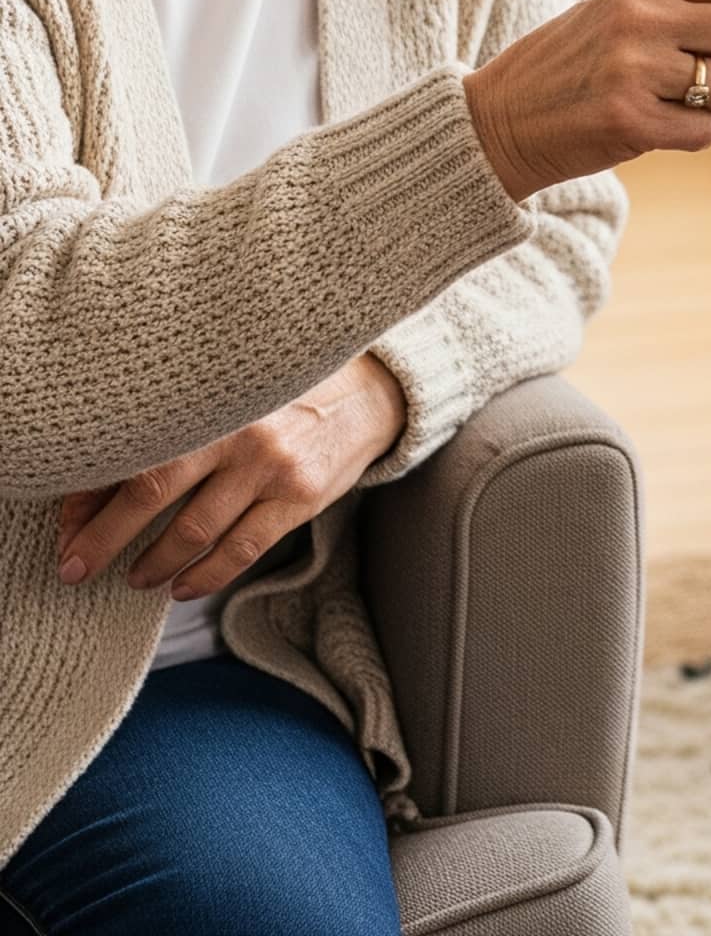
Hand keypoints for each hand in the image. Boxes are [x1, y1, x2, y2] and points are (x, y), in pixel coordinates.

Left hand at [55, 354, 406, 601]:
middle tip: (77, 567)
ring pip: (195, 531)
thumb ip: (170, 432)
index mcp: (213, 397)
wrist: (368, 396)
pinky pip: (241, 551)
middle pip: (154, 491)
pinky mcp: (302, 497)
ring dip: (154, 563)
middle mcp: (242, 428)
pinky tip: (182, 587)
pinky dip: (203, 577)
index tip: (69, 529)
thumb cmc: (278, 398)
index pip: (136, 451)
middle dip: (106, 538)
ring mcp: (274, 466)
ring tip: (136, 577)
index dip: (94, 496)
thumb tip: (87, 494)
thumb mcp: (227, 399)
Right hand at [465, 0, 710, 201]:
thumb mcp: (628, 6)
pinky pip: (706, 132)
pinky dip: (696, 135)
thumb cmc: (580, 62)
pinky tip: (657, 125)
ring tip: (683, 99)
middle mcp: (641, 12)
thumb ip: (698, 1)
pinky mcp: (626, 119)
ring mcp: (632, 66)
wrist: (500, 117)